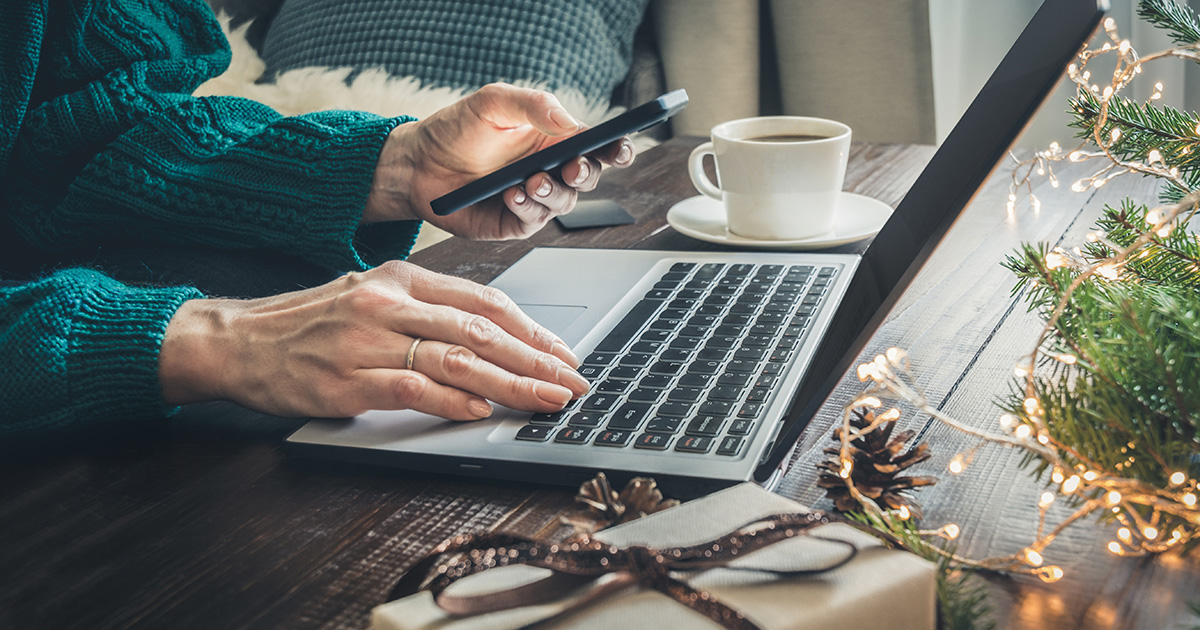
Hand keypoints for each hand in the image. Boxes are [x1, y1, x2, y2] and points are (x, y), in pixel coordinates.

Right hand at [158, 261, 589, 419]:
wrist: (238, 341)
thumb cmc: (310, 324)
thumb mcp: (372, 299)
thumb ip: (428, 314)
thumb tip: (494, 340)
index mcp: (401, 278)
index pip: (484, 300)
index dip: (532, 330)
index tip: (564, 354)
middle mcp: (389, 301)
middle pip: (481, 329)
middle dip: (536, 360)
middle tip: (573, 382)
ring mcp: (367, 338)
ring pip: (457, 357)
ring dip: (511, 383)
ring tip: (546, 399)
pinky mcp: (346, 377)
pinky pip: (412, 386)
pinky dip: (453, 399)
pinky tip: (483, 409)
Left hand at [364, 83, 635, 239]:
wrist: (416, 164)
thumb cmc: (456, 129)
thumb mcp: (493, 102)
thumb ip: (533, 104)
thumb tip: (571, 121)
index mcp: (554, 140)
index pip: (597, 146)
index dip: (616, 148)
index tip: (620, 147)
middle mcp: (549, 170)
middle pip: (588, 177)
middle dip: (585, 173)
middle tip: (571, 168)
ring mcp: (534, 199)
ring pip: (564, 203)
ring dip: (553, 192)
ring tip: (531, 181)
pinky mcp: (514, 222)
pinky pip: (534, 221)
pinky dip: (527, 208)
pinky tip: (512, 195)